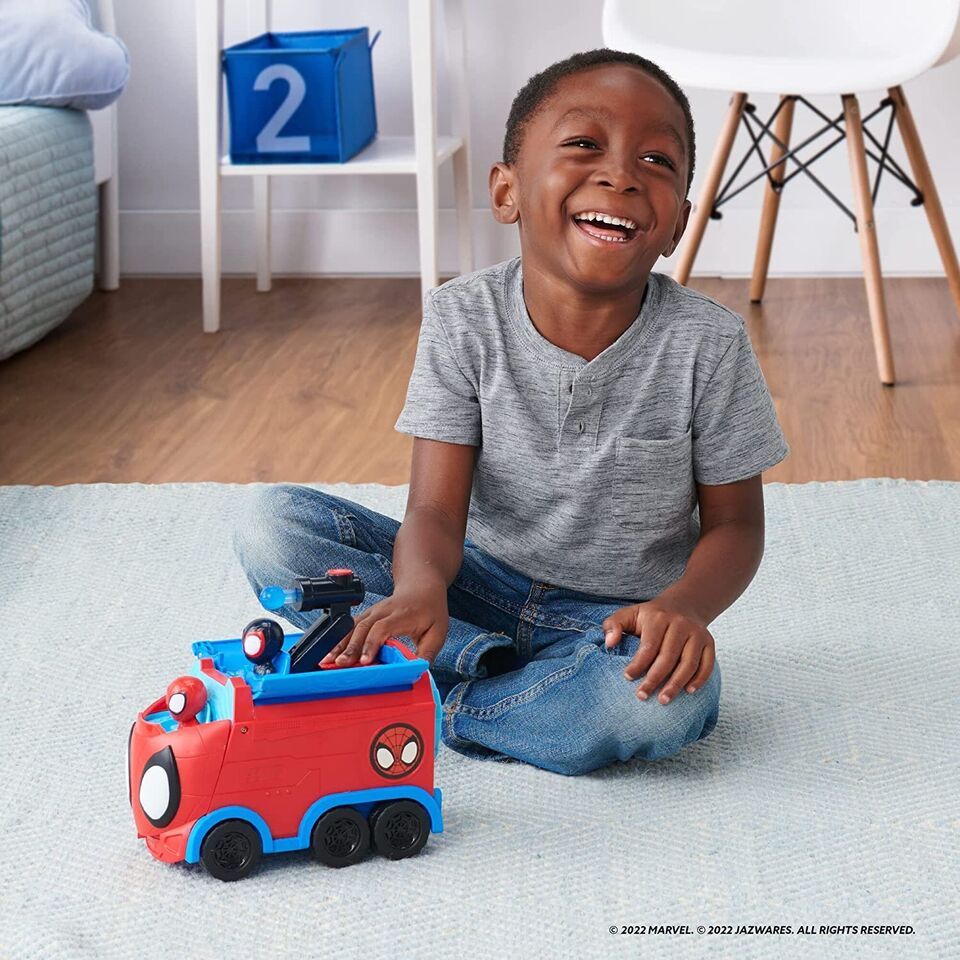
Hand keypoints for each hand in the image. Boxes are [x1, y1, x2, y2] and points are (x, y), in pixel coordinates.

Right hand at [320, 582, 448, 667]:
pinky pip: (350, 626)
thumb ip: (427, 652)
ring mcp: (373, 611)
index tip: (365, 661)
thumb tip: (417, 671)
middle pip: (363, 627)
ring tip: (328, 661)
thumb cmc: (430, 610)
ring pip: (353, 626)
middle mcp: (384, 611)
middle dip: (351, 647)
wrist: (421, 586)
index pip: (382, 628)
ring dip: (340, 643)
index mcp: (402, 614)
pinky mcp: (366, 615)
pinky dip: (339, 640)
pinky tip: (330, 653)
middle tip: (341, 664)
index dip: (371, 644)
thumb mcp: (438, 632)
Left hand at [602, 599, 715, 704]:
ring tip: (663, 699)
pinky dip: (699, 679)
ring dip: (676, 684)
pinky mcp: (709, 642)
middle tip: (642, 696)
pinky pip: (707, 663)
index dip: (638, 664)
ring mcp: (697, 633)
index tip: (628, 678)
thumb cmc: (650, 617)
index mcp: (658, 617)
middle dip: (654, 679)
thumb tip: (610, 643)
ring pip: (689, 663)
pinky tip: (688, 691)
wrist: (682, 605)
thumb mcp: (628, 614)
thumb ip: (613, 626)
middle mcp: (680, 624)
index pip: (649, 645)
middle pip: (668, 657)